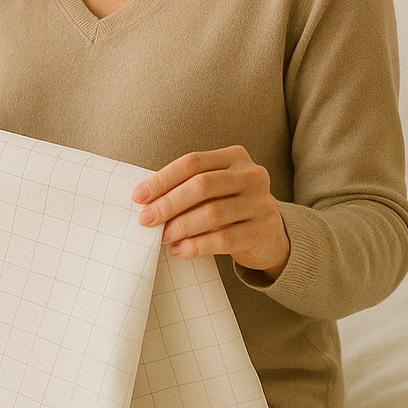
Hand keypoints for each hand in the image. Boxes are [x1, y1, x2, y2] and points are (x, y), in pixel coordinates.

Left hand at [132, 145, 289, 279]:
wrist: (268, 235)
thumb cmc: (230, 207)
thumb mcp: (213, 189)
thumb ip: (186, 187)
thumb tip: (145, 200)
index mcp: (235, 157)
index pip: (192, 162)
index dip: (163, 179)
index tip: (139, 196)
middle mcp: (252, 175)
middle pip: (202, 185)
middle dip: (168, 203)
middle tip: (146, 219)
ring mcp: (262, 202)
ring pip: (213, 213)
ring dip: (181, 226)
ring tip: (162, 237)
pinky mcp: (264, 230)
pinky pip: (225, 239)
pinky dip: (197, 246)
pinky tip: (180, 250)